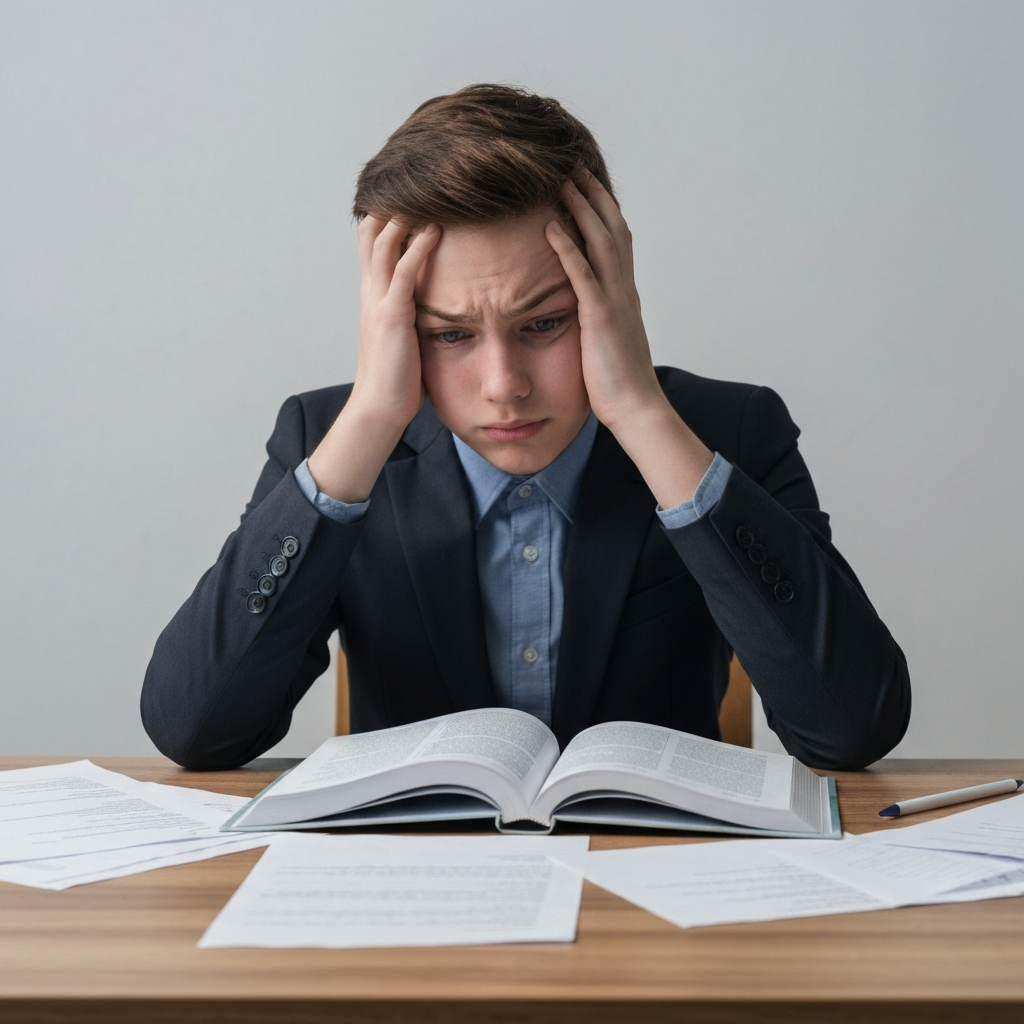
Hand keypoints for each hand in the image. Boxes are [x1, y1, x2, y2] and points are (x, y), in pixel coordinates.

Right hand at [307, 217, 438, 502]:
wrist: (379, 407)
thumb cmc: (397, 377)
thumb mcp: (403, 336)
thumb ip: (411, 313)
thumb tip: (433, 303)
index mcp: (373, 295)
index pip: (373, 242)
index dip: (387, 214)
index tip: (410, 192)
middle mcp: (371, 291)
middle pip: (373, 232)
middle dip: (392, 203)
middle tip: (418, 177)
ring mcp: (379, 301)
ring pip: (384, 244)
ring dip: (404, 216)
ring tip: (428, 191)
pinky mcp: (392, 316)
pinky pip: (404, 272)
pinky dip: (418, 248)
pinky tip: (434, 229)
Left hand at [545, 174, 712, 507]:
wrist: (638, 409)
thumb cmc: (619, 384)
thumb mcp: (609, 342)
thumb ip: (601, 320)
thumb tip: (589, 312)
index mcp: (625, 296)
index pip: (617, 242)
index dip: (603, 210)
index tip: (586, 186)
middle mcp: (624, 291)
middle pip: (613, 229)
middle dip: (594, 195)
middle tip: (573, 166)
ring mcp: (615, 302)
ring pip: (602, 242)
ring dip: (582, 209)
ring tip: (562, 181)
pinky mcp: (601, 319)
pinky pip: (583, 275)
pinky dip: (569, 248)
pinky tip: (552, 227)